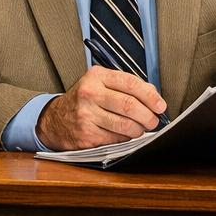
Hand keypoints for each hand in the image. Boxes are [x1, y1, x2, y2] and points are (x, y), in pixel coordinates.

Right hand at [36, 66, 167, 149]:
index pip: (131, 83)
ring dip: (139, 129)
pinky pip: (116, 139)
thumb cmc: (82, 101)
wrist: (54, 120)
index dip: (151, 96)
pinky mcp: (87, 135)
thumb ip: (124, 85)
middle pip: (130, 105)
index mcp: (96, 77)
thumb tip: (152, 94)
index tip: (160, 105)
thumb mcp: (99, 84)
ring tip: (140, 129)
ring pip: (125, 125)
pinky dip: (126, 139)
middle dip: (148, 116)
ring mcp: (87, 115)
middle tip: (153, 120)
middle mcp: (90, 94)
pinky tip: (125, 135)